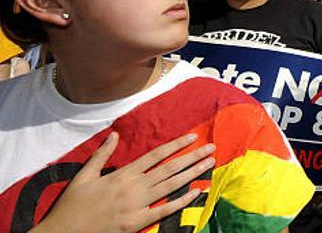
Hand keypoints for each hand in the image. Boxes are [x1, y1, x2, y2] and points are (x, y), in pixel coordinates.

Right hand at [32, 132, 214, 232]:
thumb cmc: (72, 205)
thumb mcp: (84, 175)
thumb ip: (102, 154)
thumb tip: (114, 135)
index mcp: (122, 174)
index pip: (155, 155)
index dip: (176, 145)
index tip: (193, 137)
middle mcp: (133, 187)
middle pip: (169, 168)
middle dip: (192, 157)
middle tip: (212, 148)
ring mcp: (136, 205)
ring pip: (171, 186)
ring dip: (192, 174)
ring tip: (209, 164)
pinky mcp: (136, 223)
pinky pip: (164, 210)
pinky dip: (182, 201)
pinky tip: (197, 192)